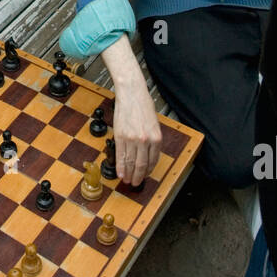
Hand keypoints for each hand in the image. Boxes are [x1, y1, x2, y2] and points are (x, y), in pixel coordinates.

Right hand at [112, 69, 162, 186]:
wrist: (131, 93)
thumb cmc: (142, 105)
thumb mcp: (153, 124)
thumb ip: (151, 139)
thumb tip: (147, 154)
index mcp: (156, 137)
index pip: (153, 160)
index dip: (148, 171)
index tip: (145, 176)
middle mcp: (145, 140)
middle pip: (142, 164)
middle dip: (139, 176)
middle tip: (136, 182)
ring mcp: (133, 139)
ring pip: (131, 162)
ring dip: (129, 174)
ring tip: (127, 180)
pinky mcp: (121, 136)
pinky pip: (121, 155)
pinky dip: (120, 166)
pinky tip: (120, 172)